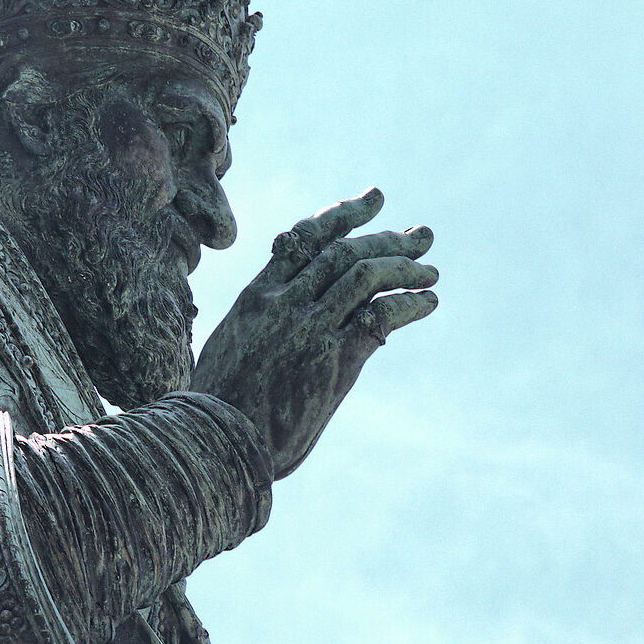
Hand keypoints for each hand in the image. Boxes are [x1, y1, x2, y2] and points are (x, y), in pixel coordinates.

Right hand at [191, 189, 436, 479]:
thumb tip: (281, 323)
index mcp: (255, 297)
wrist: (212, 444)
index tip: (375, 199)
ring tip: (431, 272)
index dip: (344, 214)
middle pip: (343, 251)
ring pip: (364, 274)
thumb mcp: (231, 351)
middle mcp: (282, 303)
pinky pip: (379, 315)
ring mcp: (307, 327)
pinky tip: (427, 303)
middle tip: (422, 235)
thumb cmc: (218, 410)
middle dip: (387, 238)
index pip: (305, 238)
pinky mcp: (332, 359)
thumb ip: (258, 327)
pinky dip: (409, 303)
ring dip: (405, 268)